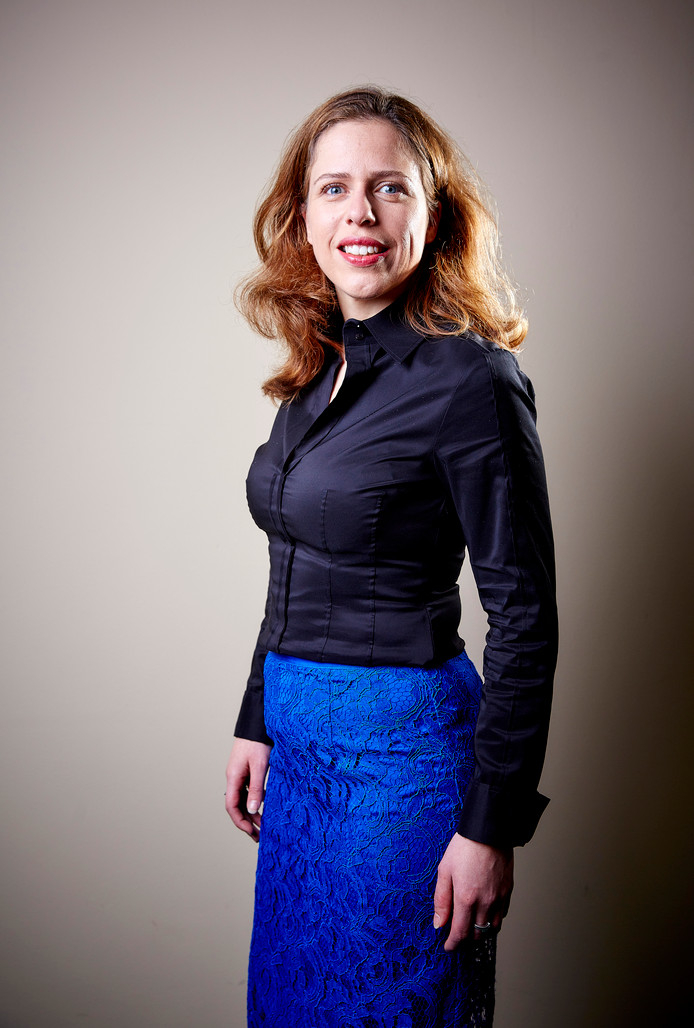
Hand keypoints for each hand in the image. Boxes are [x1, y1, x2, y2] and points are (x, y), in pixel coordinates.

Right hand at [225, 738, 271, 842]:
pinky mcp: (247, 770)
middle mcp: (234, 778)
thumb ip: (256, 788)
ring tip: (263, 825)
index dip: (240, 822)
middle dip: (247, 822)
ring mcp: (240, 774)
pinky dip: (255, 801)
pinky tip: (265, 806)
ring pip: (243, 799)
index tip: (251, 833)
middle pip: (237, 805)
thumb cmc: (258, 742)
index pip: (232, 806)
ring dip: (252, 812)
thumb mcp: (260, 766)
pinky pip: (249, 790)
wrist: (257, 723)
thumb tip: (254, 810)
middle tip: (259, 836)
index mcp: (233, 777)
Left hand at [433, 834, 513, 950]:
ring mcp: (499, 898)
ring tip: (471, 928)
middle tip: (457, 936)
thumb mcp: (445, 871)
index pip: (460, 933)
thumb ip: (441, 900)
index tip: (448, 947)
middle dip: (465, 940)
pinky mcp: (508, 891)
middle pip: (476, 935)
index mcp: (466, 898)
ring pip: (492, 928)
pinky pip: (502, 915)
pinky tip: (485, 914)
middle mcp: (485, 902)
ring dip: (480, 933)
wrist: (488, 831)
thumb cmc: (464, 847)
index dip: (453, 944)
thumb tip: (438, 924)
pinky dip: (493, 920)